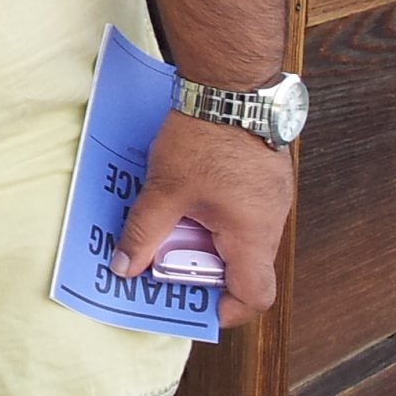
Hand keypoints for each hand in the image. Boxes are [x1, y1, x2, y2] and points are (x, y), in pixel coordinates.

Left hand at [113, 111, 295, 325]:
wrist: (231, 85)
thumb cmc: (204, 137)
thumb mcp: (165, 189)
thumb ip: (144, 231)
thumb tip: (124, 266)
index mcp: (252, 233)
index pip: (255, 295)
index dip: (226, 310)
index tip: (193, 305)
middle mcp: (270, 221)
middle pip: (244, 268)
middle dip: (203, 269)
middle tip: (166, 260)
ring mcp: (270, 197)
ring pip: (240, 237)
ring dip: (206, 238)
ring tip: (170, 224)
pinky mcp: (263, 177)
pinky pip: (241, 211)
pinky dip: (214, 215)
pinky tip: (186, 197)